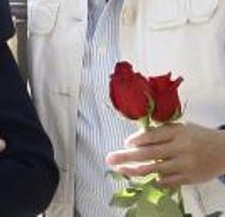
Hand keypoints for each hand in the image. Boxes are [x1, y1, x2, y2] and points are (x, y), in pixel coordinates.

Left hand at [106, 122, 224, 186]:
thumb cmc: (198, 137)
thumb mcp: (182, 128)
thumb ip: (162, 132)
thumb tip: (136, 138)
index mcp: (178, 132)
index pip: (153, 136)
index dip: (137, 140)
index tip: (125, 143)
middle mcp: (180, 148)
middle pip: (148, 153)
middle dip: (127, 156)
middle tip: (110, 158)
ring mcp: (184, 164)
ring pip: (155, 169)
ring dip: (134, 170)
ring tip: (120, 169)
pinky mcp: (189, 178)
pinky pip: (167, 181)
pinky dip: (154, 180)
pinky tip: (145, 179)